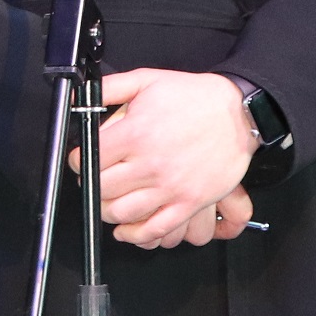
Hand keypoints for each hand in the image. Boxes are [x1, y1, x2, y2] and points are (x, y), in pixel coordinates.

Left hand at [69, 68, 260, 249]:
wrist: (237, 112)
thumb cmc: (193, 97)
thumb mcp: (146, 80)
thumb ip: (108, 88)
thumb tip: (78, 96)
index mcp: (136, 134)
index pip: (92, 159)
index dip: (80, 160)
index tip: (82, 159)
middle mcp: (151, 164)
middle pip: (103, 189)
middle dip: (91, 185)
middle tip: (94, 179)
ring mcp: (171, 187)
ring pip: (123, 213)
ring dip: (107, 210)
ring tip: (108, 200)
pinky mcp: (189, 203)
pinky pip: (156, 229)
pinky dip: (135, 235)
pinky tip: (126, 230)